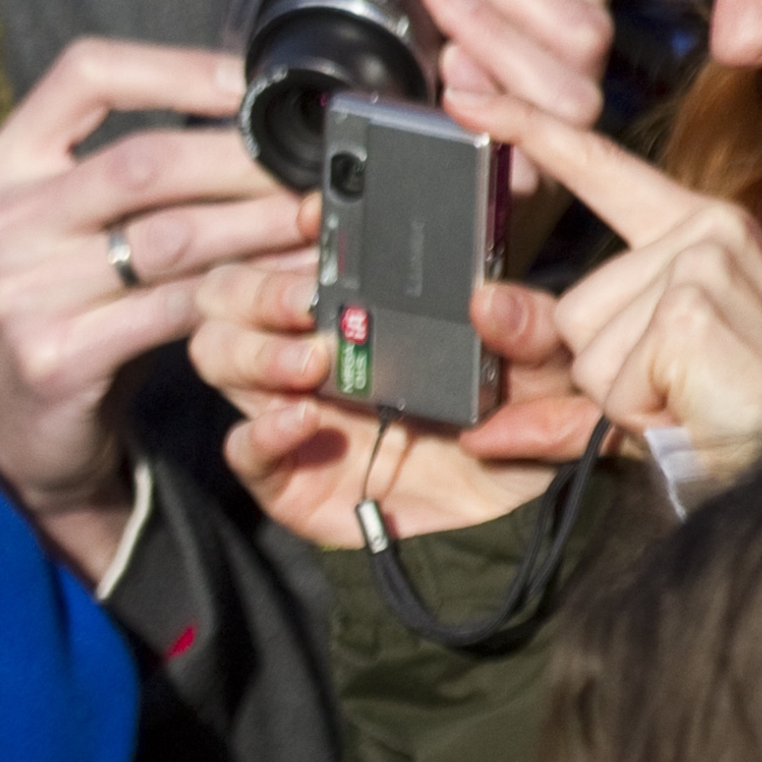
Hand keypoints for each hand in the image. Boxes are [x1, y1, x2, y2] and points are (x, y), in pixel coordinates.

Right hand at [0, 40, 312, 576]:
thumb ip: (132, 172)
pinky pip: (172, 312)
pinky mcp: (56, 358)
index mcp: (2, 165)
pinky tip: (283, 288)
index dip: (175, 69)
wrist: (14, 425)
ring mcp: (21, 294)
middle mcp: (0, 223)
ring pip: (167, 239)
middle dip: (240, 161)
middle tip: (310, 165)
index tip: (248, 82)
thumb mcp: (68, 222)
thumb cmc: (63, 303)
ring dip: (255, 227)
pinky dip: (238, 296)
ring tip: (312, 220)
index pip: (85, 75)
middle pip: (140, 162)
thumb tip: (251, 113)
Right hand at [191, 260, 582, 545]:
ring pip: (217, 354)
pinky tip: (303, 420)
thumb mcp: (544, 380)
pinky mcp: (282, 478)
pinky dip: (261, 429)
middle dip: (259, 288)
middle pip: (230, 295)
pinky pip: (241, 447)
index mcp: (365, 314)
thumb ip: (532, 334)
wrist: (503, 543)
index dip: (301, 228)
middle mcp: (314, 353)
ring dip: (254, 350)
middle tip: (310, 301)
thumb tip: (491, 299)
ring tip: (313, 363)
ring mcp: (289, 411)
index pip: (301, 252)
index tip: (321, 218)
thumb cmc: (516, 449)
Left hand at [416, 0, 613, 193]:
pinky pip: (533, 151)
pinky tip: (450, 84)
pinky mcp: (535, 186)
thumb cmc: (445, 96)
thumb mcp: (453, 24)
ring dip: (497, 32)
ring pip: (569, 83)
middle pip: (584, 25)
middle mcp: (584, 83)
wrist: (444, 188)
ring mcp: (566, 136)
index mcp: (575, 35)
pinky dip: (491, 108)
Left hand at [452, 87, 761, 470]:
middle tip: (673, 384)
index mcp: (693, 229)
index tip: (466, 95)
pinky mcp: (689, 308)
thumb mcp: (627, 387)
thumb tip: (477, 359)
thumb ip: (547, 375)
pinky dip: (633, 410)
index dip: (530, 128)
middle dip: (600, 365)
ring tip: (684, 393)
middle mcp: (701, 231)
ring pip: (580, 341)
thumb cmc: (729, 415)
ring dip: (617, 390)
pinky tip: (687, 403)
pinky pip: (604, 376)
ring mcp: (699, 262)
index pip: (597, 168)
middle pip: (571, 303)